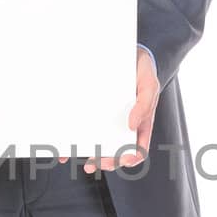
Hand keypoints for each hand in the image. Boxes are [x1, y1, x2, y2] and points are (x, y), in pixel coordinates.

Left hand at [58, 46, 160, 173]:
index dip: (131, 157)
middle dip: (108, 161)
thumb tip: (131, 125)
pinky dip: (76, 141)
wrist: (127, 53)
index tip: (124, 160)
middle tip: (98, 163)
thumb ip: (145, 105)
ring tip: (86, 163)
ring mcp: (108, 119)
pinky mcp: (94, 111)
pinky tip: (67, 148)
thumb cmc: (142, 71)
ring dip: (93, 157)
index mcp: (140, 123)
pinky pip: (84, 128)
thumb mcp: (149, 85)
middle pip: (117, 150)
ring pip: (100, 144)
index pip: (138, 147)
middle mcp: (123, 125)